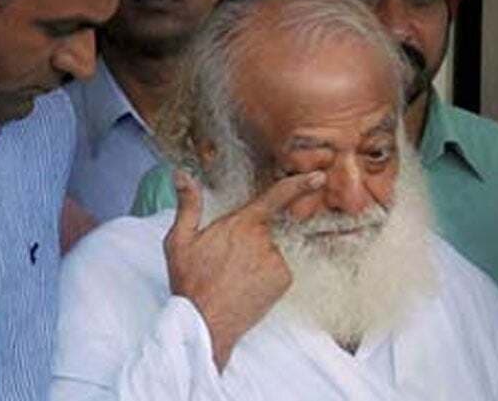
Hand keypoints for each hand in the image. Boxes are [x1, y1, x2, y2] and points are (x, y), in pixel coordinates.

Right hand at [164, 170, 326, 369]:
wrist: (205, 324)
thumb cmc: (191, 282)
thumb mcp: (179, 240)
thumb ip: (188, 204)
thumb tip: (181, 173)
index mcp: (241, 223)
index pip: (276, 196)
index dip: (299, 184)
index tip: (318, 177)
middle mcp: (264, 239)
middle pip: (263, 230)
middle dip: (246, 241)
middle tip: (223, 263)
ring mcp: (276, 261)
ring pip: (269, 252)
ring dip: (255, 260)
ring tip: (232, 278)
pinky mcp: (283, 280)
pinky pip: (277, 270)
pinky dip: (264, 276)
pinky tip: (245, 287)